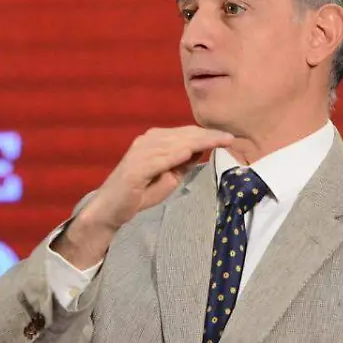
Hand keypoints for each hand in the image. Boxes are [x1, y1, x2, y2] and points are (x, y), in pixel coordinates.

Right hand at [53, 126, 231, 268]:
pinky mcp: (135, 168)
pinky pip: (159, 159)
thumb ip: (183, 162)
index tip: (230, 137)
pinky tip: (191, 151)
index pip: (186, 133)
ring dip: (199, 141)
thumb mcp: (168, 176)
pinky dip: (175, 154)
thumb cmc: (140, 193)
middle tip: (232, 137)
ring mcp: (140, 153)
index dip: (208, 134)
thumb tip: (202, 149)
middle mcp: (147, 141)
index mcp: (154, 140)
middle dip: (208, 135)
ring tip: (219, 141)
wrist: (111, 209)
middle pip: (184, 135)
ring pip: (175, 143)